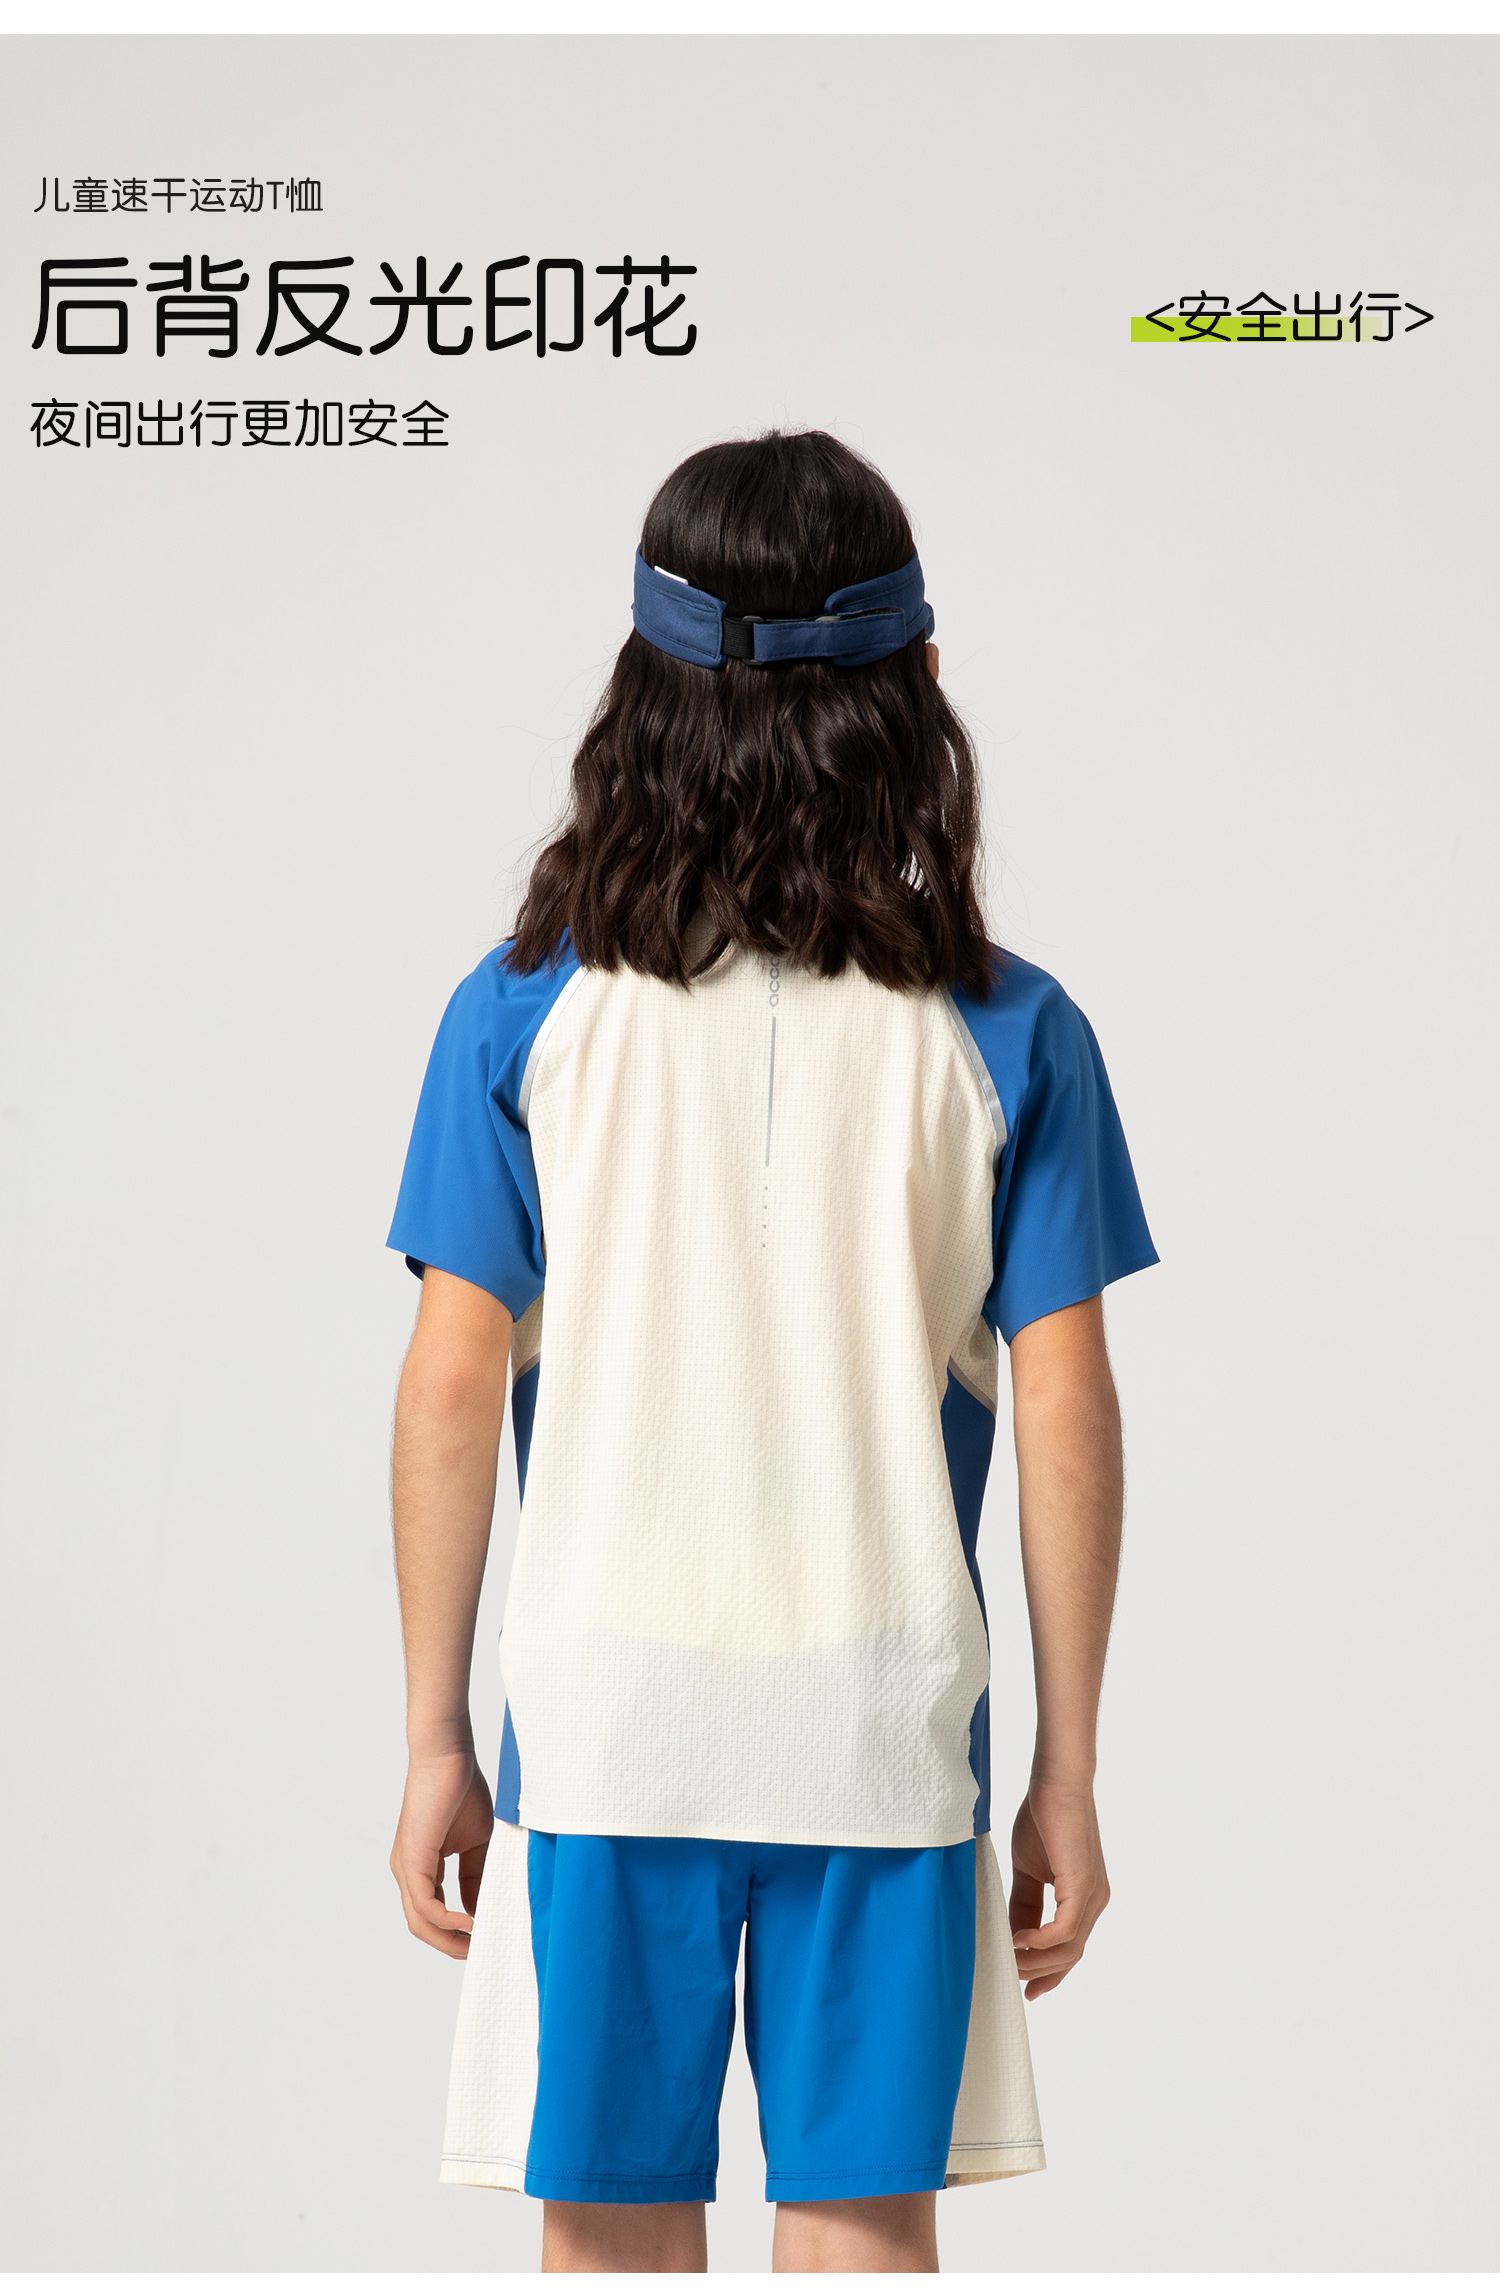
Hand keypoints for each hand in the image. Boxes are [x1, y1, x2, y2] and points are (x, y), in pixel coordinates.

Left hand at [390, 1746, 493, 1958]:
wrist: (448, 1757)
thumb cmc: (461, 1790)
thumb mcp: (476, 1844)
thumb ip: (476, 1878)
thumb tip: (480, 1913)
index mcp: (421, 1867)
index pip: (433, 1914)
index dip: (458, 1932)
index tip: (486, 1938)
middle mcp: (408, 1872)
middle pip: (422, 1927)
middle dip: (452, 1946)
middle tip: (482, 1952)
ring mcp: (406, 1868)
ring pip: (420, 1923)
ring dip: (449, 1940)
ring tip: (478, 1943)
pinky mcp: (412, 1860)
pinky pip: (424, 1906)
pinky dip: (447, 1921)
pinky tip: (470, 1923)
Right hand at [1008, 1774, 1109, 1998]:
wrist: (1056, 1783)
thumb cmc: (1044, 1818)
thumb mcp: (1028, 1870)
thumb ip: (1023, 1903)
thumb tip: (1010, 1934)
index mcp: (1084, 1899)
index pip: (1070, 1949)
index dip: (1049, 1973)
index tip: (1026, 1988)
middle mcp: (1094, 1902)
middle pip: (1070, 1957)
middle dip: (1040, 1974)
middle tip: (1012, 1980)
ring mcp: (1091, 1896)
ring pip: (1068, 1950)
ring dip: (1036, 1962)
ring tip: (1009, 1959)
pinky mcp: (1082, 1887)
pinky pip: (1063, 1932)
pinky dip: (1039, 1941)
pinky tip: (1017, 1939)